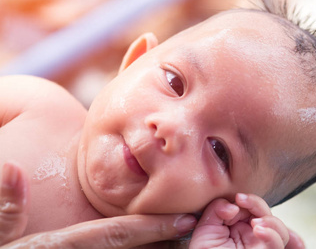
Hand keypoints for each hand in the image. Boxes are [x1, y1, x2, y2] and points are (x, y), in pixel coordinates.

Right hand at [0, 162, 196, 248]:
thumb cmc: (1, 247)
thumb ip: (5, 207)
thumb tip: (12, 169)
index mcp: (62, 248)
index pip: (115, 236)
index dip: (152, 227)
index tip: (185, 220)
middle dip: (166, 242)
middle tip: (201, 226)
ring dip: (158, 247)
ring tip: (187, 234)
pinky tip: (155, 243)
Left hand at [189, 193, 304, 248]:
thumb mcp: (205, 231)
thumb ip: (216, 211)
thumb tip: (234, 204)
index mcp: (239, 227)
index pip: (250, 208)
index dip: (246, 201)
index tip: (238, 198)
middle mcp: (253, 236)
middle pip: (267, 214)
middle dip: (257, 204)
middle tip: (242, 200)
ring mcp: (261, 246)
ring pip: (279, 230)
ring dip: (271, 221)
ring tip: (255, 222)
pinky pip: (276, 245)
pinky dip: (272, 235)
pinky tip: (259, 231)